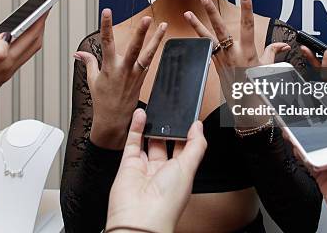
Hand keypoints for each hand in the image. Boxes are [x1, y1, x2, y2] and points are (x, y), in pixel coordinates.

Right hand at [0, 13, 47, 121]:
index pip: (30, 40)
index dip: (39, 21)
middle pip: (27, 44)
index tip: (45, 7)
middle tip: (31, 11)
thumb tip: (7, 37)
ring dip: (4, 34)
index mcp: (3, 67)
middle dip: (31, 25)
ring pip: (10, 48)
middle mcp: (3, 71)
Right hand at [74, 9, 166, 148]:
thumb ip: (88, 62)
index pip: (106, 42)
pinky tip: (160, 39)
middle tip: (146, 19)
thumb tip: (77, 53)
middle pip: (134, 48)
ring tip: (163, 26)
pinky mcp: (142, 79)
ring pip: (148, 54)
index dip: (106, 25)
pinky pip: (149, 62)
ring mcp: (135, 74)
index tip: (107, 11)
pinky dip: (154, 50)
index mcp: (109, 67)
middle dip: (140, 33)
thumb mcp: (92, 80)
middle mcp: (124, 70)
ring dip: (156, 40)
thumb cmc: (102, 101)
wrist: (114, 120)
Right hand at [106, 109, 206, 232]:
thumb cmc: (167, 202)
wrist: (140, 217)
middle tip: (171, 111)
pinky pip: (133, 142)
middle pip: (166, 143)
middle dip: (168, 128)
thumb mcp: (189, 168)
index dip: (187, 133)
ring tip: (157, 108)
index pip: (185, 149)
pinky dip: (136, 127)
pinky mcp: (128, 164)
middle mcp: (162, 171)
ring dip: (152, 125)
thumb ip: (196, 145)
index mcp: (181, 174)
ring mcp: (144, 167)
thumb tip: (199, 126)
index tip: (188, 117)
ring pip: (148, 141)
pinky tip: (141, 114)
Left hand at [184, 0, 288, 120]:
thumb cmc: (258, 86)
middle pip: (220, 29)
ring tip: (187, 13)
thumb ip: (273, 52)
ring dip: (197, 25)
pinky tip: (192, 31)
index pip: (248, 26)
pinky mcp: (216, 64)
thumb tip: (284, 45)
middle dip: (212, 13)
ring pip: (207, 38)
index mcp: (248, 52)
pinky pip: (207, 49)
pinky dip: (200, 40)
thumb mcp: (268, 68)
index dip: (247, 9)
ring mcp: (222, 59)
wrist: (246, 105)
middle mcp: (233, 53)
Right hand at [298, 111, 326, 231]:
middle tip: (299, 120)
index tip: (317, 111)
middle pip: (322, 136)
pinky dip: (300, 153)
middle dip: (310, 128)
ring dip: (302, 139)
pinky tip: (296, 146)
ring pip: (312, 147)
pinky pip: (307, 161)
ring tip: (293, 130)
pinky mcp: (320, 174)